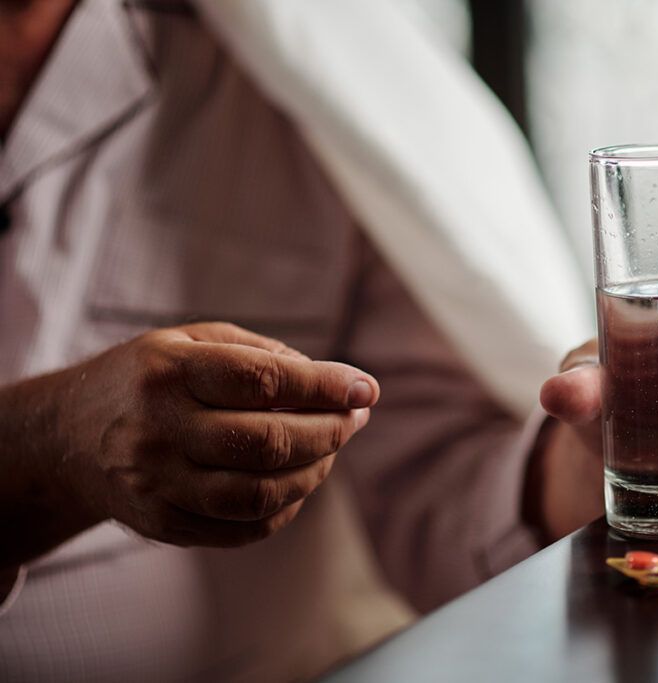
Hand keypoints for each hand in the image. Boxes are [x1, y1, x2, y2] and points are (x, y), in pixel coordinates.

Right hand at [54, 322, 376, 547]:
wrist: (64, 438)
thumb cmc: (149, 379)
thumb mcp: (190, 342)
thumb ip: (261, 354)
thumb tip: (335, 383)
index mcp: (168, 371)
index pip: (261, 380)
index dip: (323, 386)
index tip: (366, 388)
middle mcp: (158, 429)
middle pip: (266, 441)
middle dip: (329, 431)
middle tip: (356, 417)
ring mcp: (157, 484)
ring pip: (259, 493)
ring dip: (315, 472)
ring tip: (333, 447)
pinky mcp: (163, 523)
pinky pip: (244, 528)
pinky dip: (287, 507)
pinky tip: (300, 480)